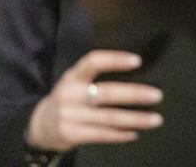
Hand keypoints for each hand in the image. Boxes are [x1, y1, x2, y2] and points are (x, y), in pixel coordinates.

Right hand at [26, 50, 162, 152]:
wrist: (38, 126)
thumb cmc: (68, 98)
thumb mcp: (75, 82)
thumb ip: (97, 77)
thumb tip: (138, 73)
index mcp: (73, 76)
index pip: (93, 62)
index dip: (115, 60)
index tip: (138, 61)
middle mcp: (70, 94)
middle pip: (106, 93)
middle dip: (134, 94)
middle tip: (157, 95)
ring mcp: (69, 116)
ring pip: (108, 117)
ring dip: (135, 119)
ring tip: (156, 119)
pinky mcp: (70, 135)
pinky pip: (101, 135)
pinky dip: (120, 135)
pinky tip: (135, 133)